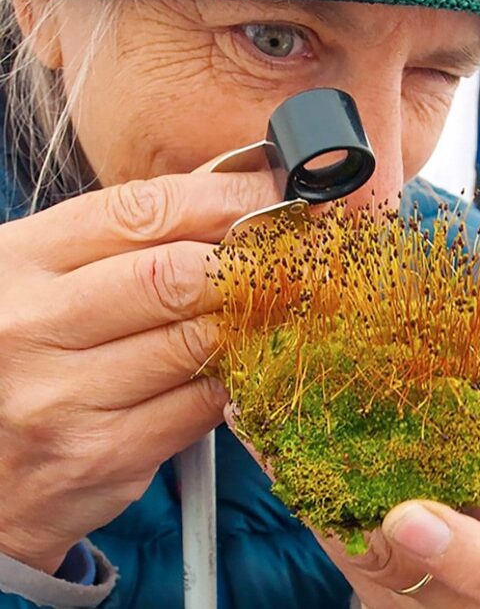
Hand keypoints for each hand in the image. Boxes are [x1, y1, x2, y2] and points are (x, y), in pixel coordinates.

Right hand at [0, 170, 277, 572]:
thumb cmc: (24, 357)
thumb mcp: (48, 281)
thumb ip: (125, 242)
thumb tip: (229, 202)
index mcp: (18, 261)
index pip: (141, 211)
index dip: (223, 197)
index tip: (271, 194)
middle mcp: (32, 325)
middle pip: (176, 276)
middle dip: (246, 264)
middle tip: (284, 260)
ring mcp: (63, 397)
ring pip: (196, 342)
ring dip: (249, 323)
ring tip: (270, 309)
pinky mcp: (102, 454)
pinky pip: (199, 405)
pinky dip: (233, 380)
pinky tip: (237, 368)